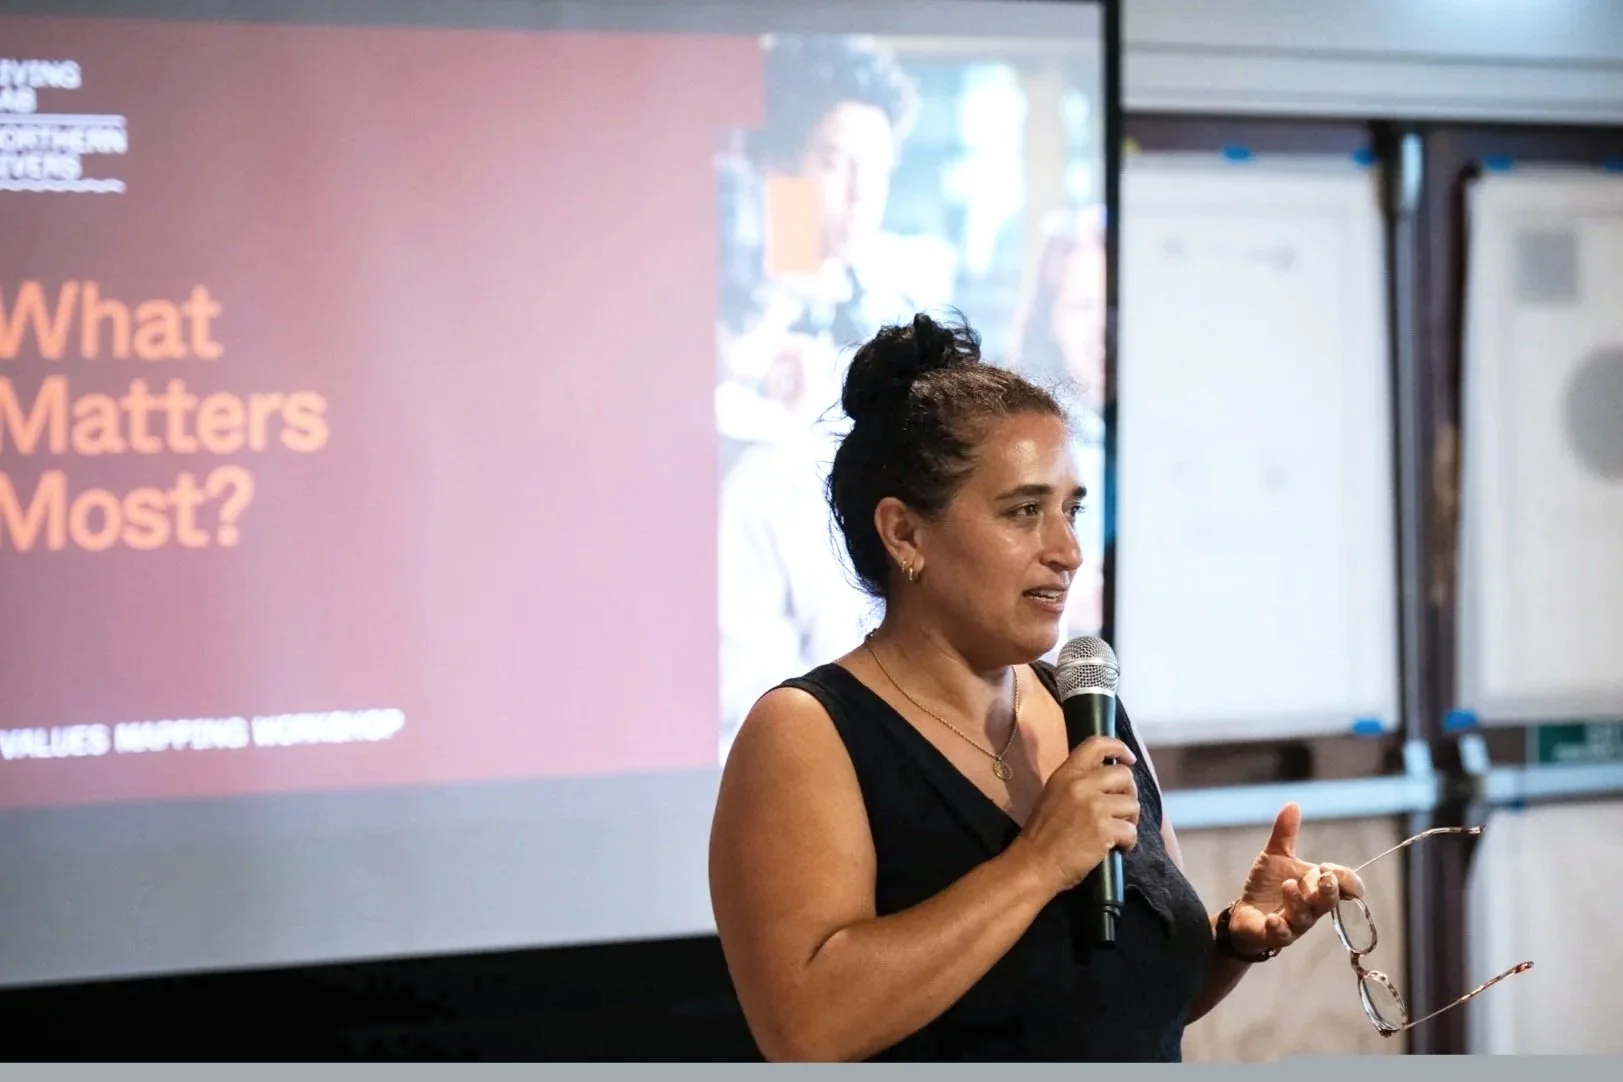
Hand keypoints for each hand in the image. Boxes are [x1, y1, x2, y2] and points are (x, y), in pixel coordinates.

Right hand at [1013, 736, 1140, 893]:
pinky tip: (1117, 848)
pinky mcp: (1104, 829)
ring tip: (1117, 832)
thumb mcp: (1054, 795)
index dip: (1119, 747)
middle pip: (1124, 775)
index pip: (1096, 745)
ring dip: (1129, 820)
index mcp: (1067, 774)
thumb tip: (1108, 780)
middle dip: (1129, 793)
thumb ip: (1078, 783)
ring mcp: (1094, 806)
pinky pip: (1131, 831)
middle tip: (1122, 810)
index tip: (1128, 759)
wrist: (1034, 864)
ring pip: (1132, 804)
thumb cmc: (1042, 834)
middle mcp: (1081, 785)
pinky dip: (1128, 842)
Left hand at [1226, 802, 1366, 953]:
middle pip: (1328, 902)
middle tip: (1325, 876)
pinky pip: (1282, 936)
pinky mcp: (1274, 935)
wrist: (1244, 915)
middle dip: (1330, 890)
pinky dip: (1279, 927)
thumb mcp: (1274, 857)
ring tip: (1288, 885)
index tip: (1328, 867)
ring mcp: (1294, 924)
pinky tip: (1273, 919)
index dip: (1344, 877)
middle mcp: (1310, 907)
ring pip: (1305, 917)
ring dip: (1298, 902)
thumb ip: (1285, 834)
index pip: (1344, 884)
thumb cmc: (1267, 887)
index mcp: (1315, 887)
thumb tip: (1292, 804)